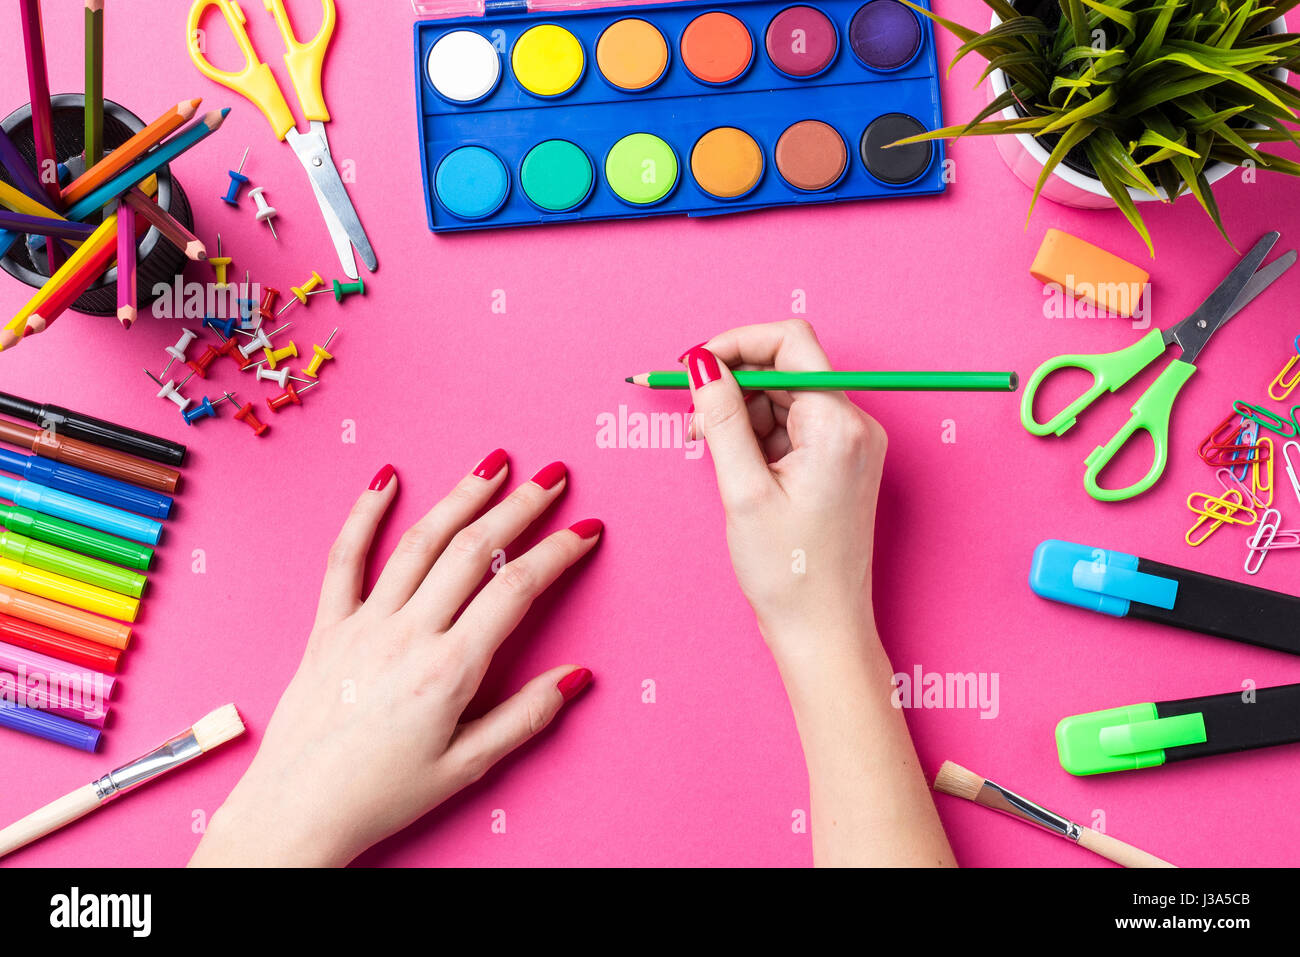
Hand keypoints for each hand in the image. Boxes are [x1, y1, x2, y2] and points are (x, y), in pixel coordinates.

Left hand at [190, 455, 599, 866]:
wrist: (298, 811)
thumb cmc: (382, 795)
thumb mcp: (466, 767)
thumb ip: (525, 717)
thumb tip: (577, 676)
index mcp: (450, 669)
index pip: (517, 589)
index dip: (558, 552)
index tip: (585, 529)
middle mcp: (408, 634)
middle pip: (473, 550)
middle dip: (520, 506)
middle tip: (551, 477)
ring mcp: (363, 624)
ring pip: (420, 542)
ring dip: (461, 497)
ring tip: (493, 464)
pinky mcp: (327, 627)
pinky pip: (345, 559)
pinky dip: (364, 515)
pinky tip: (386, 479)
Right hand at [682, 320, 953, 865]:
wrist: (823, 632)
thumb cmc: (788, 574)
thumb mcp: (743, 490)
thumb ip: (722, 418)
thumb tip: (702, 362)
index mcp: (838, 425)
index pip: (789, 342)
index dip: (735, 344)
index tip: (692, 366)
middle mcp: (854, 425)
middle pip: (785, 367)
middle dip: (732, 384)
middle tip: (694, 425)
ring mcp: (849, 443)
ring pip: (784, 396)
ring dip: (741, 412)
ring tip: (710, 452)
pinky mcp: (839, 462)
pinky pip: (792, 425)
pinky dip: (757, 434)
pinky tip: (734, 465)